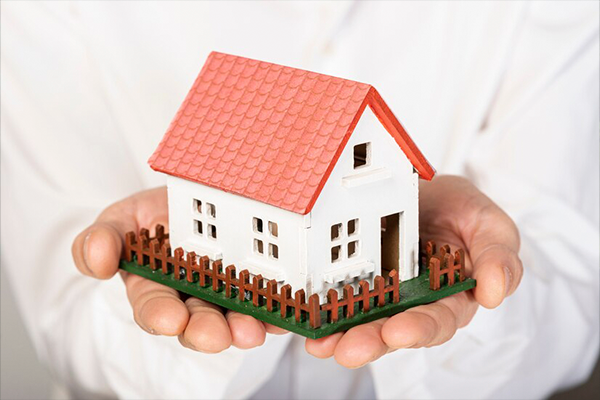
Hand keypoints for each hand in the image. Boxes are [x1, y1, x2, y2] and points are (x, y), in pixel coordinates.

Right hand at [72, 187, 285, 352]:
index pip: (155, 308)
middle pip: (199, 323)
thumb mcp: (121, 219)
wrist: (197, 199)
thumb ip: (102, 238)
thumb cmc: (157, 216)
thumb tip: (97, 258)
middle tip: (216, 334)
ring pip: (238, 320)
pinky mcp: (264, 290)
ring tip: (252, 330)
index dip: (161, 315)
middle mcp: (194, 299)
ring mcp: (230, 296)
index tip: (170, 318)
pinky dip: (284, 314)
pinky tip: (291, 317)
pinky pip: (275, 306)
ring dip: (245, 328)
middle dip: (207, 331)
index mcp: (157, 288)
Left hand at [305, 175, 522, 367]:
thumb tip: (494, 294)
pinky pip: (335, 299)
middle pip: (392, 330)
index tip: (399, 331)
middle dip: (371, 341)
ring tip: (321, 344)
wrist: (423, 189)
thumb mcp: (489, 224)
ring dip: (341, 334)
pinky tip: (305, 321)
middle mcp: (412, 303)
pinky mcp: (352, 279)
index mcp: (449, 297)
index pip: (437, 320)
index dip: (419, 329)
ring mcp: (379, 293)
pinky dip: (320, 312)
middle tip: (349, 349)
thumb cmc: (460, 210)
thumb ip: (498, 256)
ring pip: (360, 321)